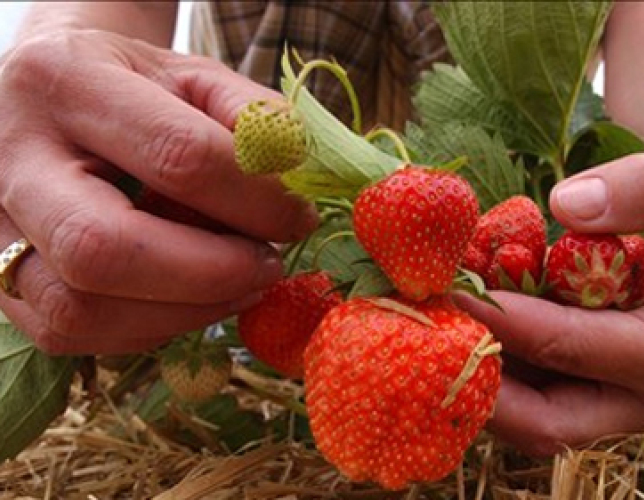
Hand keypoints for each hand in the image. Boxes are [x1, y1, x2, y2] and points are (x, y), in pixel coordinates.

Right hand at [0, 30, 317, 354]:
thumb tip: (299, 181)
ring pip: (79, 308)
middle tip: (268, 266)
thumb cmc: (131, 88)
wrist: (52, 100)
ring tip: (240, 285)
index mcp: (65, 84)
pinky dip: (150, 327)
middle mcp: (12, 160)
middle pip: (104, 247)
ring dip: (183, 312)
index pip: (177, 157)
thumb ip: (253, 118)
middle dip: (210, 272)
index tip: (299, 218)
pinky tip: (193, 300)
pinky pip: (71, 332)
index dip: (255, 200)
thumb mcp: (193, 76)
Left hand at [455, 152, 643, 455]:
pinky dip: (486, 358)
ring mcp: (608, 401)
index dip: (510, 323)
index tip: (455, 290)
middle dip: (479, 377)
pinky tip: (454, 316)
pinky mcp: (580, 390)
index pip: (578, 352)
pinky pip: (524, 392)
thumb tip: (567, 206)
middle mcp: (643, 398)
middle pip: (543, 420)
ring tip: (427, 323)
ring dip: (472, 372)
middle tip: (424, 328)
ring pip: (523, 414)